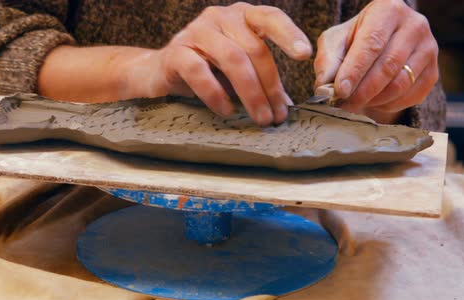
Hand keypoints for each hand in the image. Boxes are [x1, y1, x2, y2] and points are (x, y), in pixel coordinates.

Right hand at [154, 2, 311, 125]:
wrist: (158, 73)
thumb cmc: (205, 71)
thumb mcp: (237, 70)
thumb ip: (260, 79)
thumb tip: (286, 107)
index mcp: (241, 17)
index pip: (270, 17)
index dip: (288, 34)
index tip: (304, 56)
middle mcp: (219, 17)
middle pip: (254, 49)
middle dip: (270, 86)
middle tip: (277, 116)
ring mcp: (196, 32)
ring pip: (232, 59)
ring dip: (250, 93)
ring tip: (260, 118)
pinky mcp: (175, 52)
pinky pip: (199, 72)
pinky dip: (216, 94)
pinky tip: (227, 111)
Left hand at [314, 0, 438, 122]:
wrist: (382, 44)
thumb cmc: (354, 40)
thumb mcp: (335, 42)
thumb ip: (327, 62)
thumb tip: (324, 88)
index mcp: (388, 9)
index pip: (372, 44)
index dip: (355, 70)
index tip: (340, 91)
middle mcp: (414, 25)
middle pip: (388, 66)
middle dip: (362, 91)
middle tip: (343, 105)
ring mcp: (428, 48)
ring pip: (400, 84)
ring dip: (374, 100)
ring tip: (354, 104)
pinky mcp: (433, 72)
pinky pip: (411, 96)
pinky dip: (388, 105)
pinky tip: (373, 102)